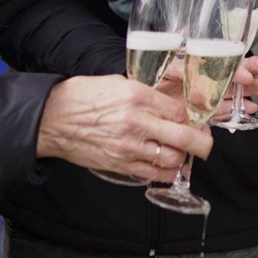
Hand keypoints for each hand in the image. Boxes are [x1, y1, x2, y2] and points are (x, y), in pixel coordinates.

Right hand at [36, 75, 212, 182]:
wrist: (52, 119)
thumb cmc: (82, 97)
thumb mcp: (118, 83)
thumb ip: (146, 94)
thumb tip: (169, 103)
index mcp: (138, 95)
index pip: (181, 109)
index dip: (196, 116)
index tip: (199, 118)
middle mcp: (137, 121)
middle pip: (185, 137)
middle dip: (203, 142)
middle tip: (206, 142)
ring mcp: (129, 146)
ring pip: (173, 159)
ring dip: (182, 157)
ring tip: (181, 152)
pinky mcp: (120, 165)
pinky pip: (153, 174)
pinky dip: (166, 172)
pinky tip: (167, 165)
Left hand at [156, 55, 257, 115]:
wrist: (134, 102)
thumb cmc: (146, 80)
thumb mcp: (164, 70)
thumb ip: (182, 74)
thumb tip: (202, 91)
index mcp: (192, 63)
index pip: (218, 61)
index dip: (235, 67)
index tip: (247, 74)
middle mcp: (198, 79)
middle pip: (227, 74)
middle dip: (247, 73)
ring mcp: (199, 96)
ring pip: (228, 91)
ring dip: (246, 90)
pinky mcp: (198, 113)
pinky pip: (219, 111)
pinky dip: (235, 110)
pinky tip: (249, 108)